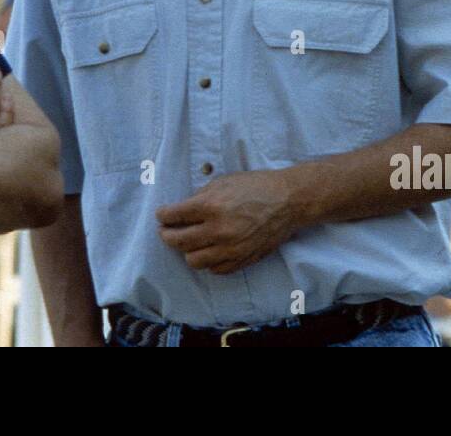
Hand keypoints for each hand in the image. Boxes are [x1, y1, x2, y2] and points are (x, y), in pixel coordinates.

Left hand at [155, 170, 301, 274]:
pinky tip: (209, 250)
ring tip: (189, 242)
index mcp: (211, 206)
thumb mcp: (223, 182)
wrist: (287, 201)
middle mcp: (218, 230)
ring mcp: (231, 248)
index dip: (163, 216)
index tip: (162, 216)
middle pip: (178, 241)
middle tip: (166, 231)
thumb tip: (181, 211)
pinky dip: (208, 261)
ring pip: (193, 260)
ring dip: (187, 251)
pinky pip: (215, 269)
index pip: (173, 216)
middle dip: (167, 235)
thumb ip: (200, 197)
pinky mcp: (242, 259)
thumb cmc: (256, 187)